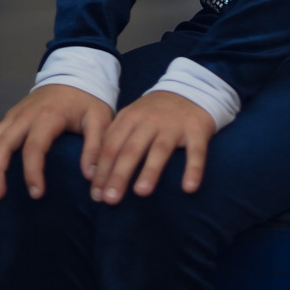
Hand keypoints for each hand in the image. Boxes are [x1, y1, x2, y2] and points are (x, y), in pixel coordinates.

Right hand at [0, 82, 111, 200]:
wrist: (74, 74)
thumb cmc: (87, 100)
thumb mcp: (100, 119)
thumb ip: (96, 146)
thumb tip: (90, 176)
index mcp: (48, 115)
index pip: (34, 146)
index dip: (33, 171)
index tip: (36, 194)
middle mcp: (24, 115)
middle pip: (2, 143)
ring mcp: (13, 116)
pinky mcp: (8, 119)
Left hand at [89, 90, 215, 205]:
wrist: (191, 89)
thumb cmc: (154, 113)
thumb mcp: (130, 118)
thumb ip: (113, 139)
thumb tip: (92, 173)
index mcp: (129, 118)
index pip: (111, 147)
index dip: (102, 171)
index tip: (96, 196)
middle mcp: (150, 121)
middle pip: (131, 150)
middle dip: (119, 175)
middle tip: (110, 200)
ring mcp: (174, 125)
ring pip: (160, 149)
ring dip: (150, 171)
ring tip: (141, 193)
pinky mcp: (197, 130)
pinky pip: (196, 151)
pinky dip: (194, 169)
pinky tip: (189, 188)